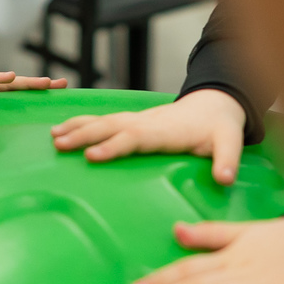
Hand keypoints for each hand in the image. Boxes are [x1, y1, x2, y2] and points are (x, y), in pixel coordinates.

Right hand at [0, 72, 67, 104]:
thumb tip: (6, 158)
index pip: (19, 98)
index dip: (37, 95)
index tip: (60, 96)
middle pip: (17, 88)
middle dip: (40, 85)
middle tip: (63, 84)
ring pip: (4, 84)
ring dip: (25, 82)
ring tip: (45, 82)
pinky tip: (10, 76)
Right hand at [51, 88, 246, 184]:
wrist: (215, 104)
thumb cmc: (219, 127)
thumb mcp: (230, 141)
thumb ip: (227, 159)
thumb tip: (225, 178)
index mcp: (165, 131)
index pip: (135, 138)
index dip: (114, 146)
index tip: (91, 156)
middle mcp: (147, 123)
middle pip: (111, 127)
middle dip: (85, 135)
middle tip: (59, 145)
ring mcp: (138, 120)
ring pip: (104, 121)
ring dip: (78, 127)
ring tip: (54, 137)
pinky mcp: (133, 121)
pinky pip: (104, 121)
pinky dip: (82, 123)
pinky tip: (62, 129)